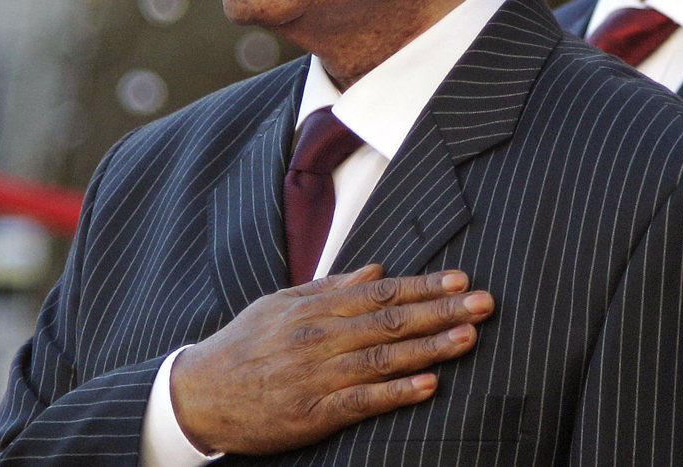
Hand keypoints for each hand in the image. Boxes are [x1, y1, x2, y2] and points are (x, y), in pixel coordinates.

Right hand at [170, 265, 493, 454]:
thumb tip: (377, 270)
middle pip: (393, 320)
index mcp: (318, 309)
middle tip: (484, 302)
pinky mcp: (314, 412)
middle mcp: (322, 337)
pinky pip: (363, 401)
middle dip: (442, 310)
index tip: (461, 279)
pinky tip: (428, 384)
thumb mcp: (282, 303)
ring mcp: (319, 375)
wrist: (198, 394)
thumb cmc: (244, 345)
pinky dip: (397, 392)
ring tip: (469, 337)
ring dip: (431, 347)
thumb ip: (332, 286)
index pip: (383, 292)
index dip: (425, 285)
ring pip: (385, 358)